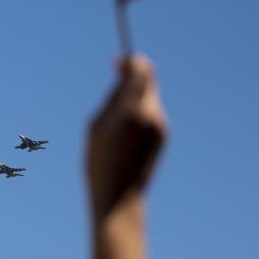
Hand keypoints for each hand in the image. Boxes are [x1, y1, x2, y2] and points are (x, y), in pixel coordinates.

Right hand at [86, 54, 166, 221]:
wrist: (119, 197)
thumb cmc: (99, 162)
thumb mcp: (96, 125)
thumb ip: (112, 99)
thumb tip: (123, 77)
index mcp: (131, 110)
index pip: (140, 70)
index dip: (129, 62)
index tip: (115, 63)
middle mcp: (151, 115)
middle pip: (148, 80)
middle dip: (132, 75)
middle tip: (114, 75)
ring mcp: (160, 126)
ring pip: (149, 95)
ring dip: (134, 93)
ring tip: (114, 113)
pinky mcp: (162, 136)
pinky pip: (151, 111)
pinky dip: (138, 108)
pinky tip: (123, 128)